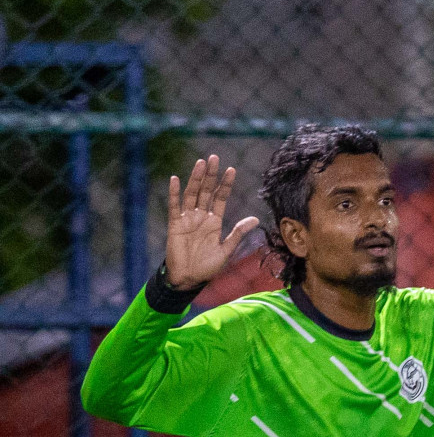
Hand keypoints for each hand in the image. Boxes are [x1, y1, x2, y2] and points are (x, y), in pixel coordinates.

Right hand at [164, 154, 259, 289]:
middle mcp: (201, 216)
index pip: (221, 198)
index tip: (232, 169)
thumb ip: (238, 233)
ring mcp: (187, 219)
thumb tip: (256, 219)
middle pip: (206, 191)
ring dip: (196, 179)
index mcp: (214, 221)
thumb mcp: (227, 249)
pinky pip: (174, 206)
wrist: (189, 279)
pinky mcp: (175, 225)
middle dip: (211, 175)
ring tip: (201, 163)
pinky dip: (174, 193)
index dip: (225, 184)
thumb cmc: (208, 267)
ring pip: (192, 194)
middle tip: (214, 157)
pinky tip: (175, 179)